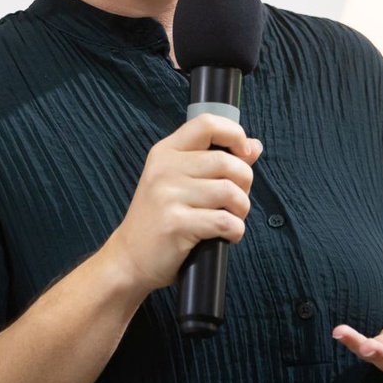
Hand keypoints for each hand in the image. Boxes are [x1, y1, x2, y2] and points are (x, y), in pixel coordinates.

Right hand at [102, 115, 261, 292]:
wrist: (128, 259)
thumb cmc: (160, 218)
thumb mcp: (180, 181)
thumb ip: (216, 160)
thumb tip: (254, 146)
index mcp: (166, 152)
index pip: (207, 123)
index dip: (235, 134)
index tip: (244, 154)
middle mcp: (164, 169)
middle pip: (227, 162)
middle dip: (245, 182)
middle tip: (236, 200)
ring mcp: (168, 195)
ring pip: (230, 191)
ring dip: (241, 209)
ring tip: (231, 218)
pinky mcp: (175, 224)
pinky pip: (224, 221)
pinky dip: (236, 231)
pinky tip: (227, 235)